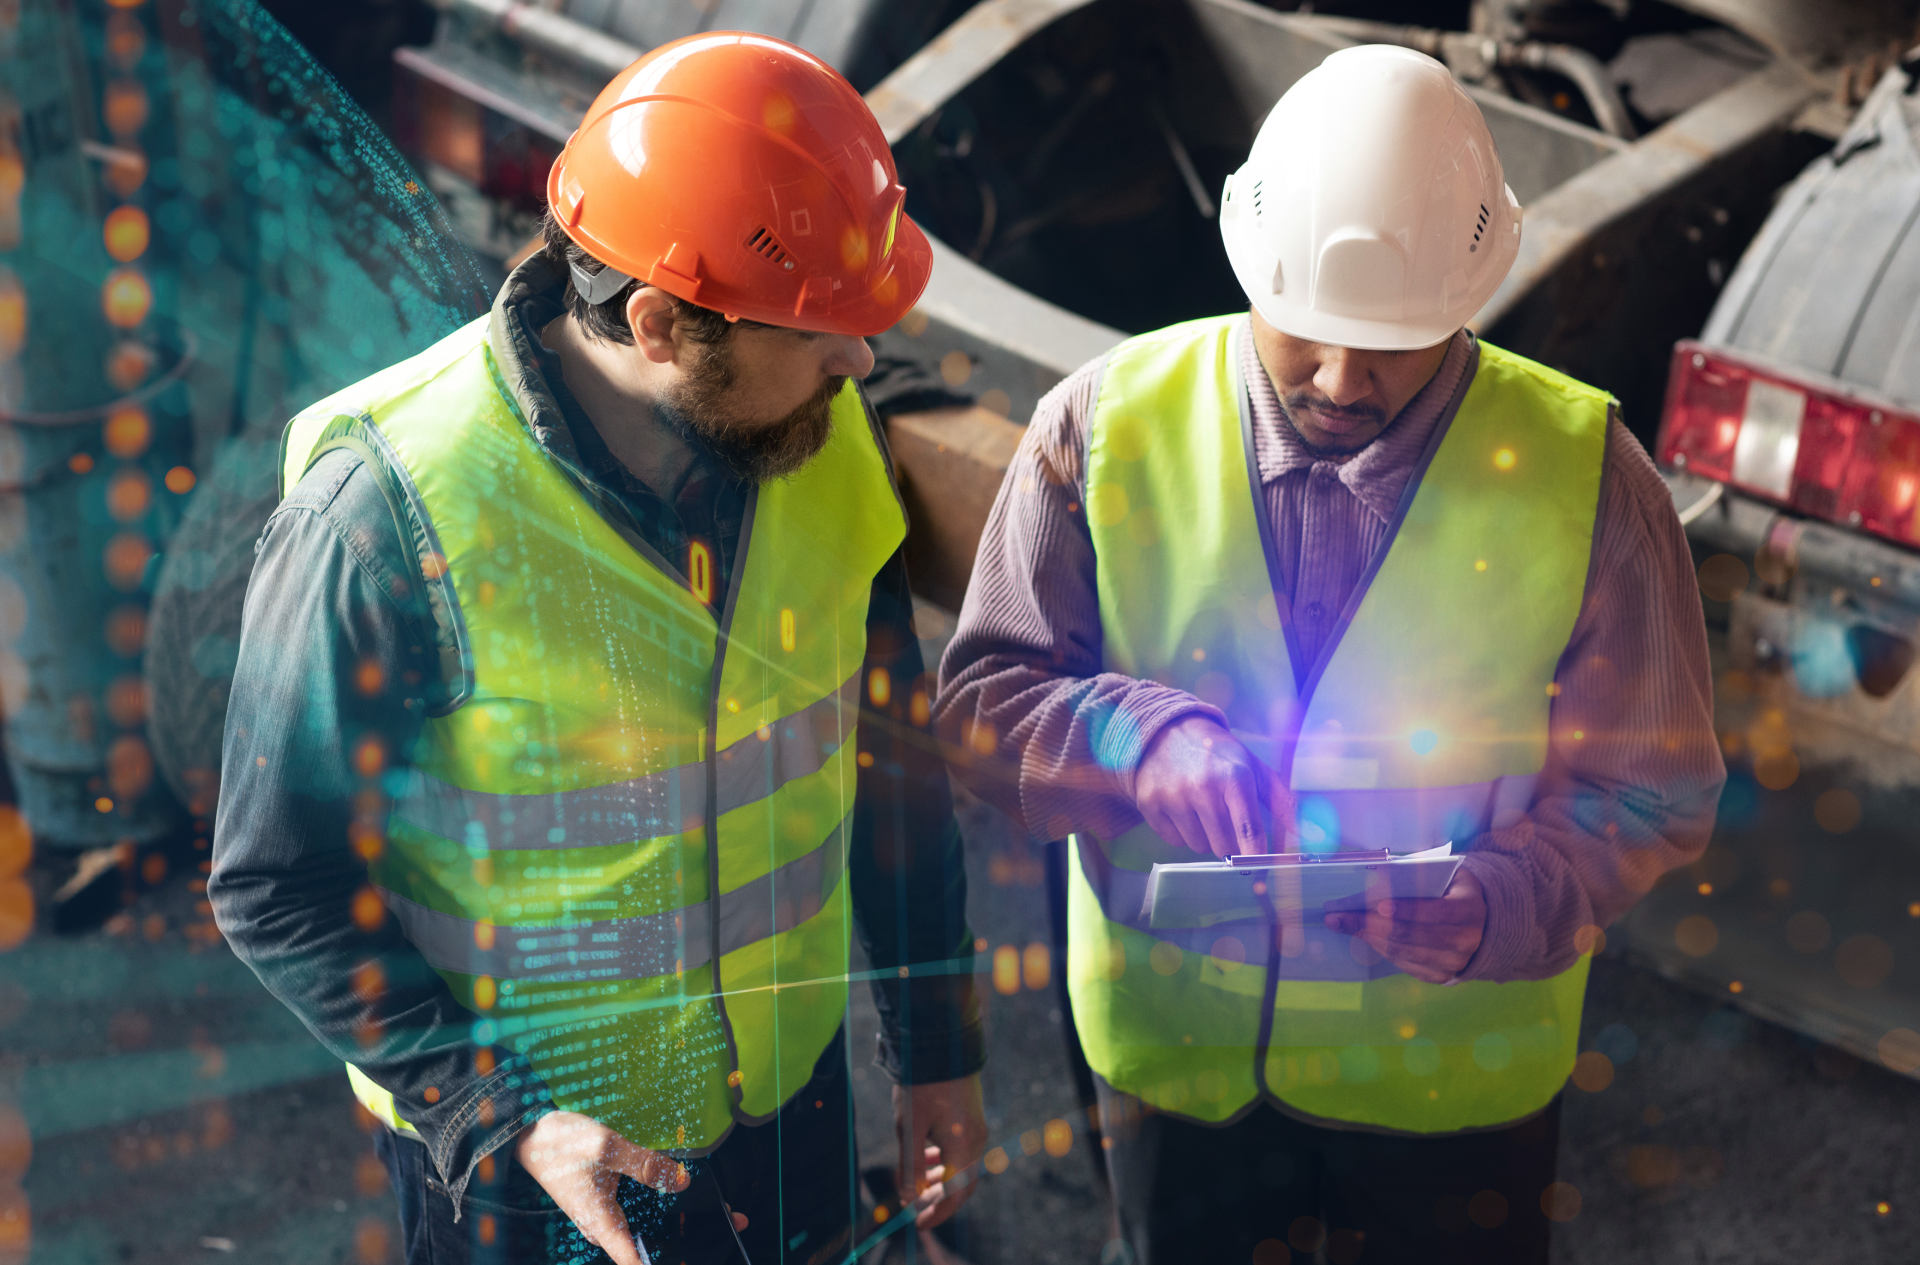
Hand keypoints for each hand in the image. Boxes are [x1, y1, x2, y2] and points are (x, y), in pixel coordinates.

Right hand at [514, 1111, 744, 1264]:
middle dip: (687, 1240)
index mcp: (603, 1224)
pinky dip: (662, 1211)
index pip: (636, 1263)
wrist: (529, 1133)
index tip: (692, 1259)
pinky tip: (683, 1199)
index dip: (664, 1264)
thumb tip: (681, 1182)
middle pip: (648, 1248)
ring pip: (645, 1232)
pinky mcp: (605, 1205)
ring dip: (678, 1225)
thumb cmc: (561, 1143)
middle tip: (734, 1222)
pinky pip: (637, 1216)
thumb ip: (645, 1164)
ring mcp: (604, 1218)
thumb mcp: (607, 1147)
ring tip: (719, 1213)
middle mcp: (604, 1228)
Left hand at [893, 1075, 987, 1228]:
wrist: (940, 1042)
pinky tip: (925, 1156)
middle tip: (915, 1209)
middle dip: (937, 1199)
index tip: (918, 1225)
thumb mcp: (909, 1127)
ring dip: (939, 1179)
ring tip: (916, 1184)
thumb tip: (909, 1196)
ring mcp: (976, 1127)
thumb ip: (910, 1164)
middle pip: (960, 1184)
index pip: (955, 1195)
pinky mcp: (970, 1116)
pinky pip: (960, 1149)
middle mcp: (976, 1140)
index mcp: (963, 1147)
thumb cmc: (921, 1085)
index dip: (937, 1213)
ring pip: (959, 1166)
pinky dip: (943, 1160)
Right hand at [1133, 716, 1282, 857]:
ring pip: (1198, 846)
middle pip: (1223, 847)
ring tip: (1199, 808)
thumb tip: (1313, 833)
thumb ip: (1283, 802)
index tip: (1260, 871)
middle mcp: (1202, 788)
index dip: (1256, 856)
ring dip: (1204, 836)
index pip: (1249, 831)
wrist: (1165, 731)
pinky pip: (1174, 841)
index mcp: (1234, 777)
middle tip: (1223, 817)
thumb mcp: (1252, 768)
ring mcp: (1173, 797)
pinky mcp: (1150, 804)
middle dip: (1228, 840)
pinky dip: (1181, 832)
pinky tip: (1180, 807)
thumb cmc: (1217, 754)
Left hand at [1324, 867, 1487, 983]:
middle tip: (1340, 916)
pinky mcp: (1440, 976)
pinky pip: (1404, 964)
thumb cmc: (1453, 892)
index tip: (1379, 905)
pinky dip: (1380, 948)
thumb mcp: (1446, 876)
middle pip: (1414, 935)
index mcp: (1469, 910)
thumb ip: (1420, 875)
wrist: (1479, 925)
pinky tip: (1362, 935)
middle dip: (1372, 924)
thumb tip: (1379, 876)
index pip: (1438, 912)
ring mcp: (1454, 963)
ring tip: (1343, 924)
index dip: (1409, 909)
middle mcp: (1466, 941)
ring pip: (1405, 952)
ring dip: (1370, 937)